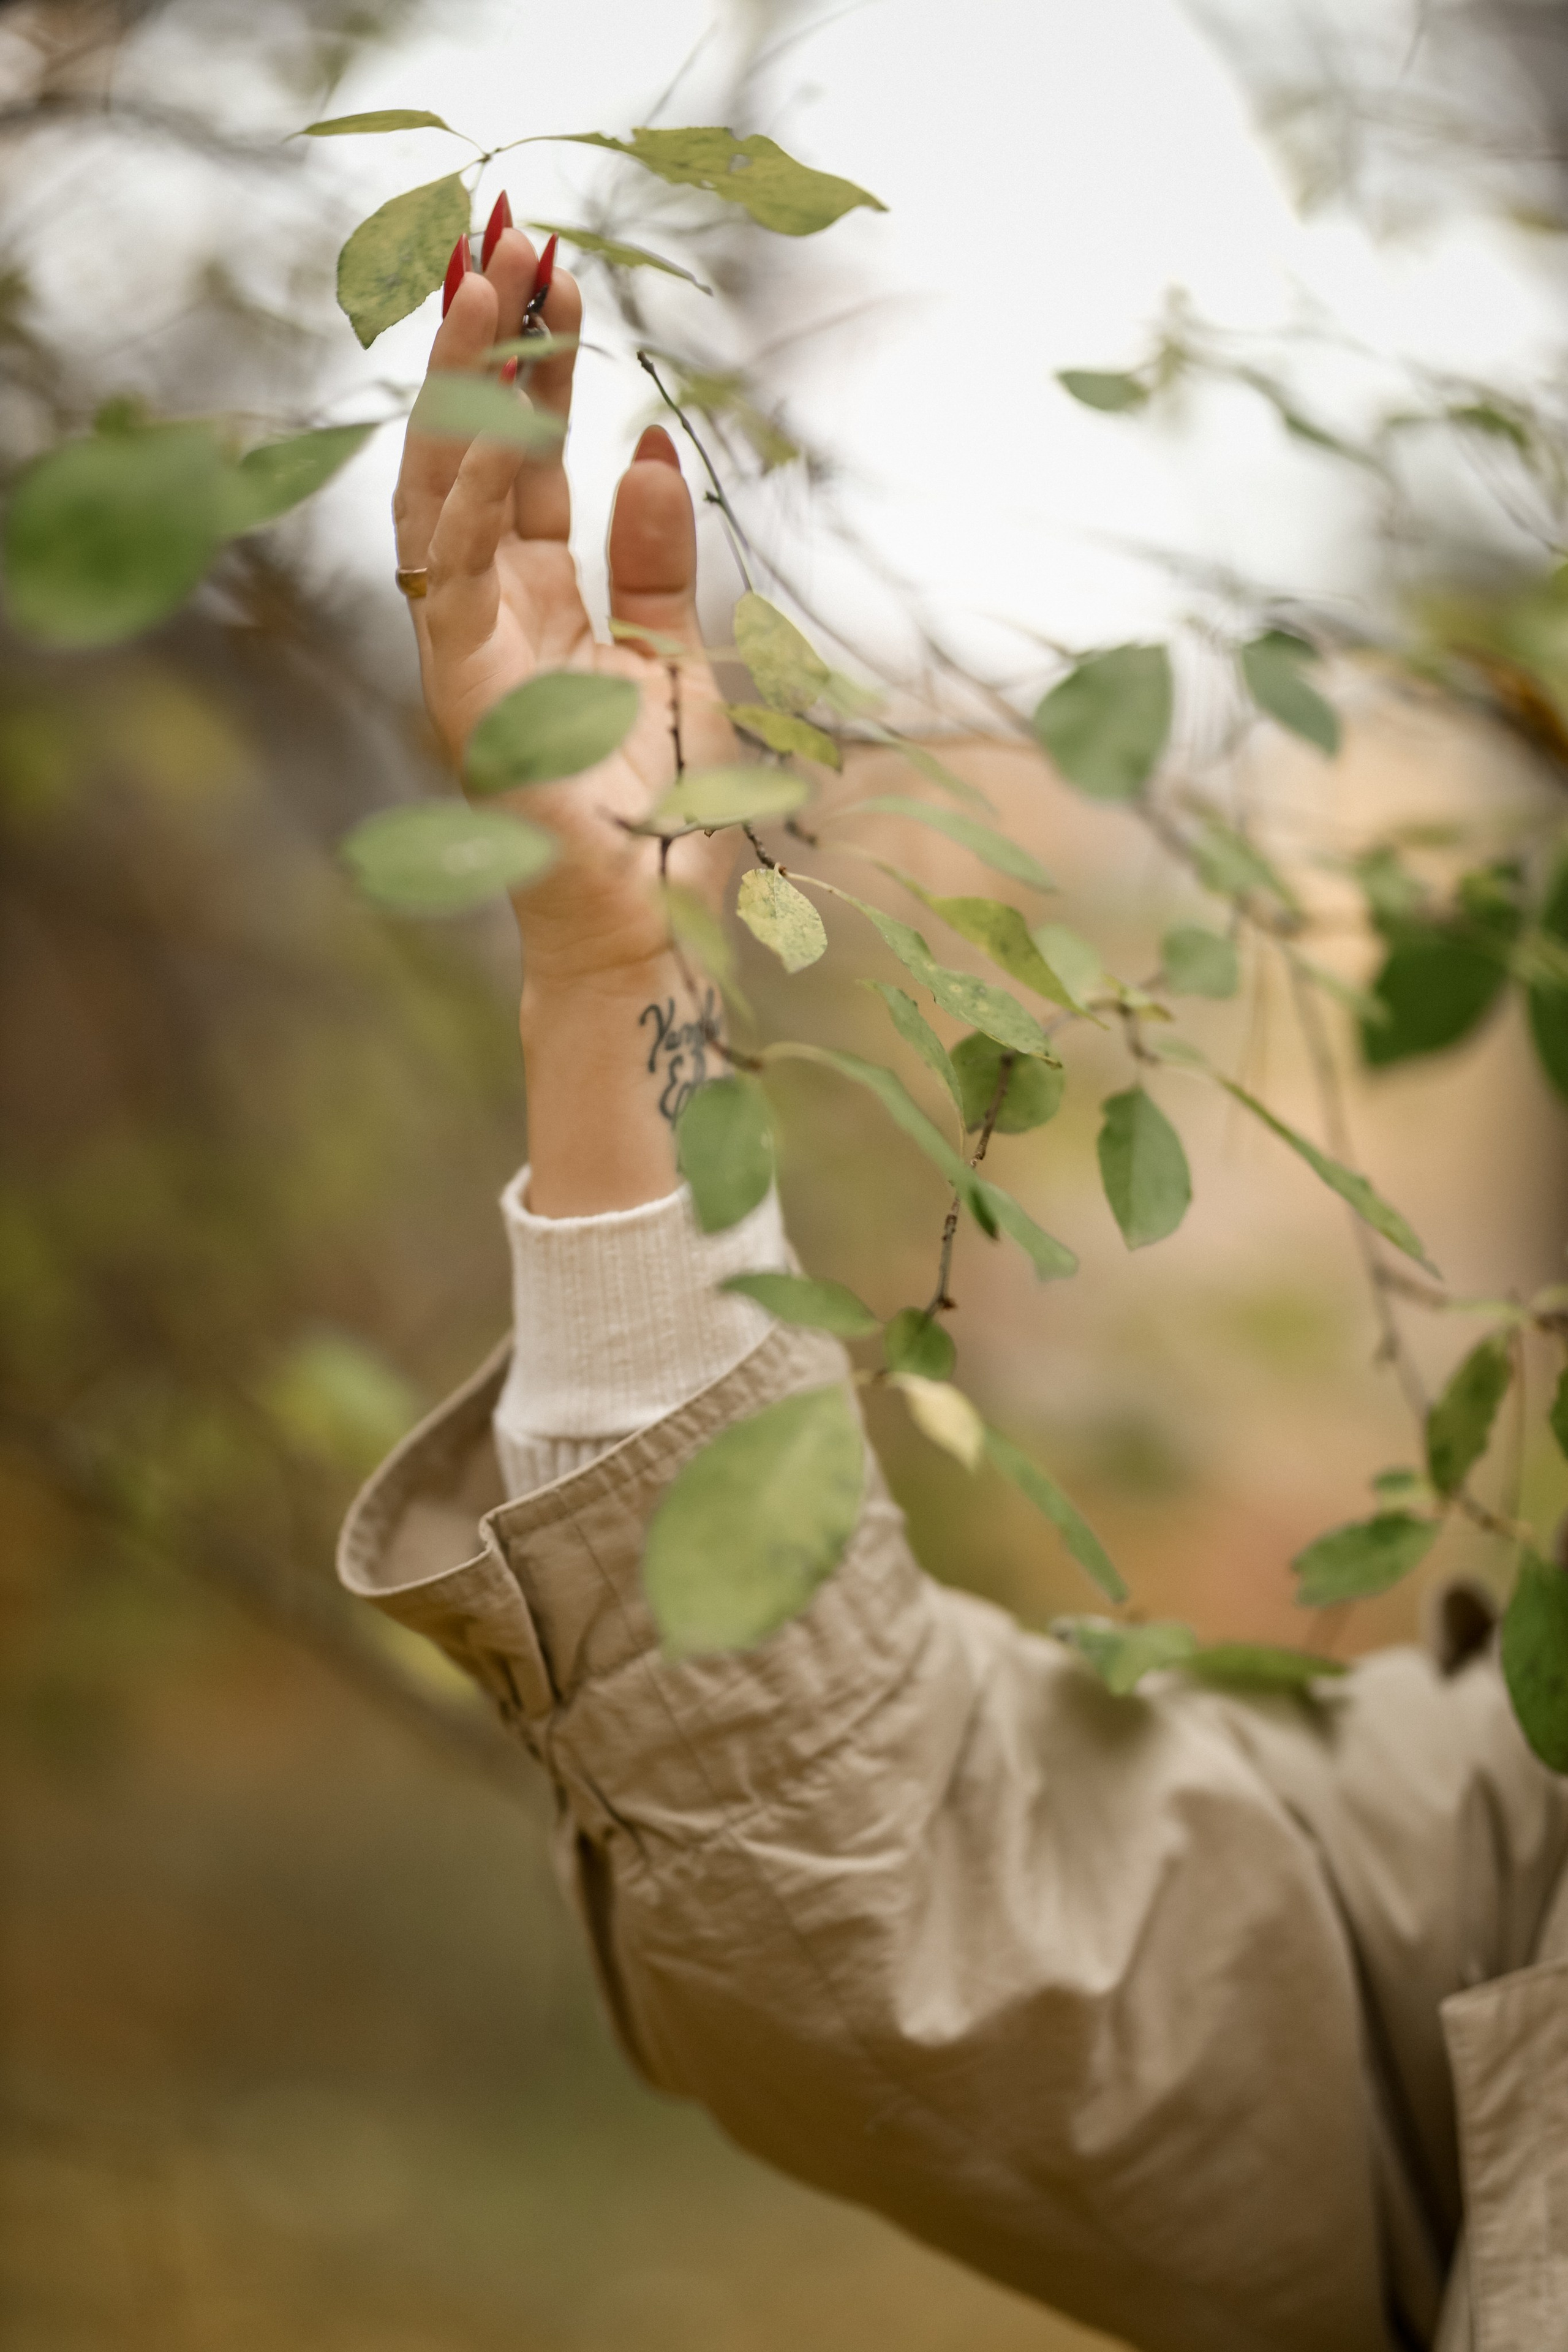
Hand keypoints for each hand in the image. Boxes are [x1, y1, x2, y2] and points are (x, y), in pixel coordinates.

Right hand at [391, 221, 739, 993]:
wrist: (650, 930)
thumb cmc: (664, 817)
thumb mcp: (676, 661)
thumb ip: (656, 563)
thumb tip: (652, 447)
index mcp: (545, 605)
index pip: (527, 464)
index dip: (539, 370)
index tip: (559, 274)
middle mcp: (494, 615)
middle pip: (478, 456)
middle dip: (491, 347)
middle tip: (511, 234)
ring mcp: (468, 651)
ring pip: (444, 493)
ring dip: (465, 390)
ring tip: (488, 281)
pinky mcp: (462, 693)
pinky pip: (448, 575)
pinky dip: (467, 496)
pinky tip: (493, 420)